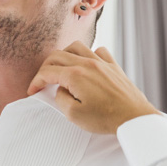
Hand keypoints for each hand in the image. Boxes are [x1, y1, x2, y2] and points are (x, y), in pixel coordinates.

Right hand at [27, 41, 158, 133]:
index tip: (32, 90)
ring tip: (60, 68)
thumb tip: (60, 90)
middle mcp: (87, 64)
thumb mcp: (74, 115)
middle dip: (45, 68)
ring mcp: (102, 62)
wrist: (134, 117)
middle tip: (42, 81)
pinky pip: (98, 50)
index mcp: (75, 76)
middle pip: (57, 56)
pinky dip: (87, 54)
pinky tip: (86, 65)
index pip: (47, 72)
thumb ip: (60, 99)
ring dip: (63, 56)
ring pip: (75, 47)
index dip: (36, 81)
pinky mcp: (113, 66)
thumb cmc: (106, 118)